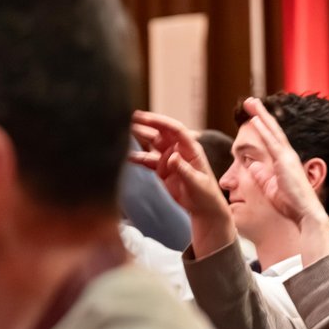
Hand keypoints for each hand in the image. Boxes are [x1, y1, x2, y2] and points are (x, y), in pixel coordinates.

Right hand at [130, 110, 233, 255]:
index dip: (159, 121)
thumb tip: (171, 156)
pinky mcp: (161, 170)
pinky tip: (127, 156)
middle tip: (129, 119)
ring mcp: (169, 159)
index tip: (144, 117)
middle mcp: (178, 150)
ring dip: (139, 138)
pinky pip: (147, 160)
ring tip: (123, 134)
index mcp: (191, 149)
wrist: (203, 210)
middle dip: (146, 125)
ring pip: (152, 144)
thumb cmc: (206, 195)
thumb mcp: (196, 182)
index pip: (175, 130)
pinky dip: (137, 158)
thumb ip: (183, 169)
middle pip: (160, 133)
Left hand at [241, 97, 328, 266]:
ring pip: (272, 131)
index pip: (272, 140)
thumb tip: (250, 164)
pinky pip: (272, 142)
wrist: (305, 214)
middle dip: (261, 114)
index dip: (263, 126)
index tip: (253, 115)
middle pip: (273, 130)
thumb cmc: (290, 206)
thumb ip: (260, 175)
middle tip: (250, 100)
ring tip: (250, 101)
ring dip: (261, 115)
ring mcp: (287, 157)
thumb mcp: (270, 188)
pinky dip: (263, 129)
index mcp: (284, 162)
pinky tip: (254, 118)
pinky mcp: (285, 162)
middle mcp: (288, 156)